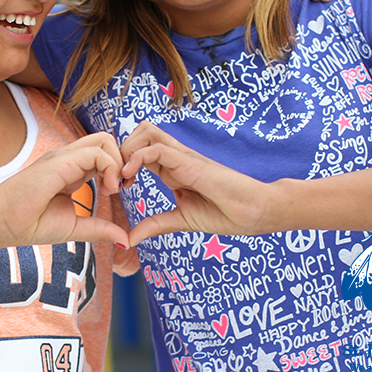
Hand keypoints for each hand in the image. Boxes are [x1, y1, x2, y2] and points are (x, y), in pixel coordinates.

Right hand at [0, 132, 131, 247]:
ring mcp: (64, 156)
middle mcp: (69, 158)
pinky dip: (110, 168)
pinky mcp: (61, 161)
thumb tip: (125, 240)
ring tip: (113, 189)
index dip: (118, 169)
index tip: (118, 192)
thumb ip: (99, 229)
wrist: (1, 223)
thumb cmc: (31, 224)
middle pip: (106, 140)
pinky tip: (107, 190)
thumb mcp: (74, 228)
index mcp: (72, 169)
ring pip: (105, 140)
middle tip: (121, 187)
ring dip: (118, 163)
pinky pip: (96, 153)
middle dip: (122, 160)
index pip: (103, 154)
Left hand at [120, 122, 273, 245]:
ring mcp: (184, 158)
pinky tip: (130, 176)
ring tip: (122, 175)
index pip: (141, 149)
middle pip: (140, 132)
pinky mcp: (191, 163)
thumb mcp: (182, 220)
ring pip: (147, 132)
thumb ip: (156, 225)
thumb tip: (129, 239)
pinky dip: (139, 157)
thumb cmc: (226, 214)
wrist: (256, 212)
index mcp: (173, 169)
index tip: (116, 186)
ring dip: (128, 148)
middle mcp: (176, 158)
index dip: (123, 162)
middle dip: (121, 149)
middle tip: (115, 177)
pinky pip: (159, 148)